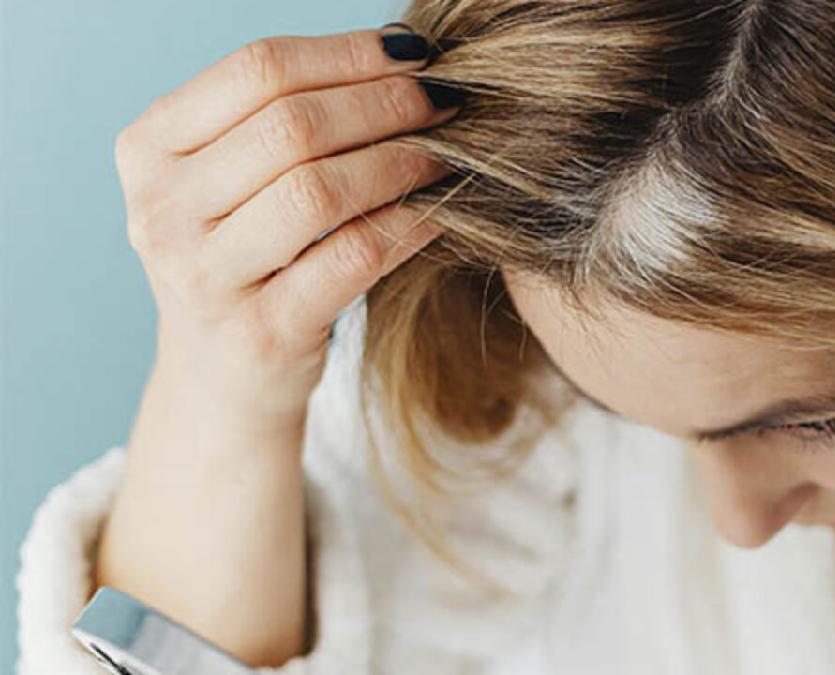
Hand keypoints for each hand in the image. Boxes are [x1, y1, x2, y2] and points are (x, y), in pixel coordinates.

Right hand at [114, 25, 457, 432]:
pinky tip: (442, 209)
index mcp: (149, 149)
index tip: (414, 53)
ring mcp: (205, 277)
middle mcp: (160, 210)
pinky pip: (353, 256)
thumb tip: (396, 53)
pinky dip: (409, 224)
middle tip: (446, 102)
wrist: (221, 381)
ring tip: (447, 153)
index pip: (257, 69)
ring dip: (401, 162)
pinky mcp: (262, 333)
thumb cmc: (245, 260)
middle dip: (385, 104)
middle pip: (291, 126)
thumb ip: (282, 119)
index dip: (347, 53)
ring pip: (319, 190)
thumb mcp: (231, 182)